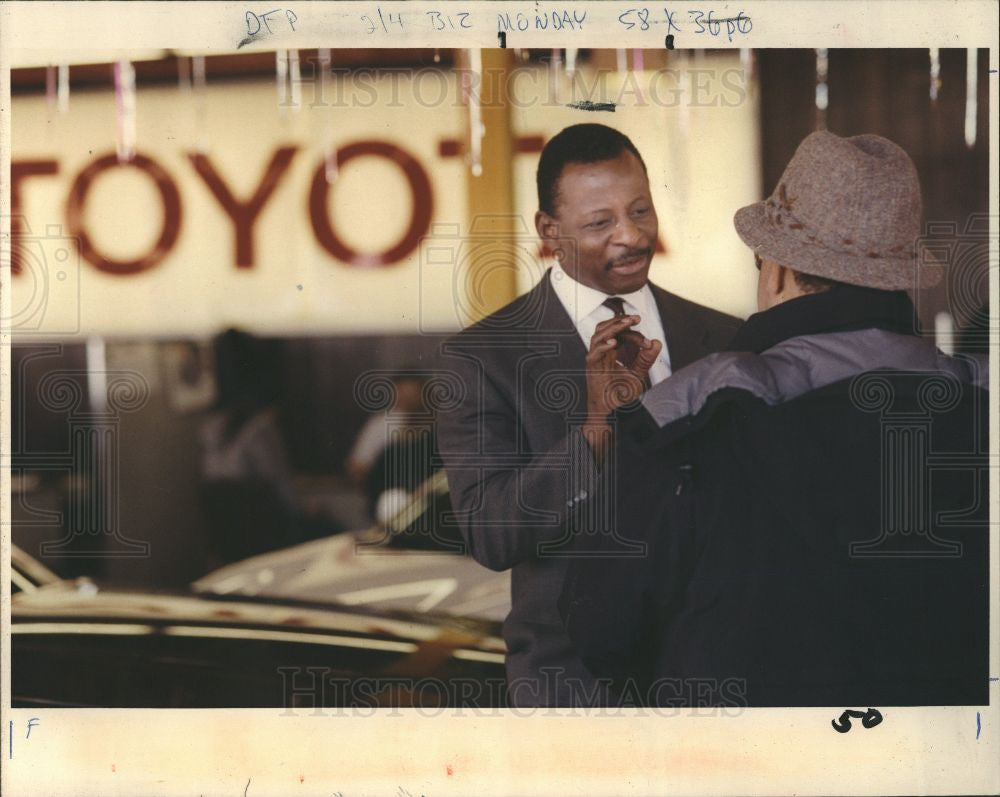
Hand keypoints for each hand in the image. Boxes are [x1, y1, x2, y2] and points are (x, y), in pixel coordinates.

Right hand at [583, 315, 661, 458]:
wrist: (611, 414)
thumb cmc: (620, 396)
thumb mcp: (638, 375)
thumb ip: (645, 359)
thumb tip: (656, 342)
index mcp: (611, 352)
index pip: (620, 335)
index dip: (634, 334)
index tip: (648, 343)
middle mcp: (602, 353)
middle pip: (606, 328)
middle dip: (621, 321)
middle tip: (636, 318)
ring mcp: (595, 359)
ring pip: (598, 335)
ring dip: (613, 327)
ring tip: (627, 323)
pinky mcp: (592, 368)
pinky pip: (594, 353)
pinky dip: (603, 346)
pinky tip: (614, 343)